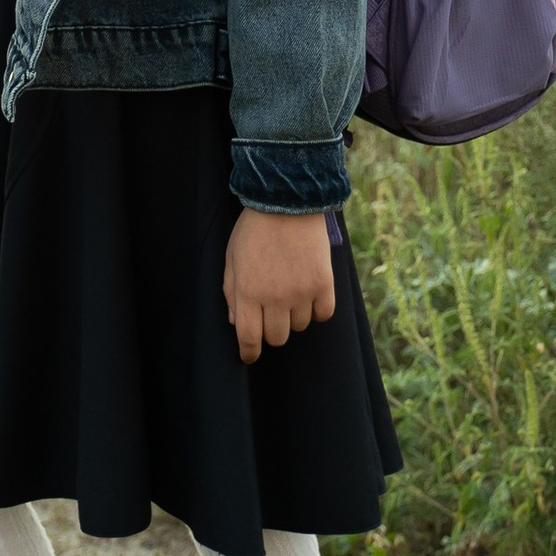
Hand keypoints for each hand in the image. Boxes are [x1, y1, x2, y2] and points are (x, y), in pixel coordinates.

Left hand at [222, 210, 335, 364]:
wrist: (288, 200)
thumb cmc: (254, 228)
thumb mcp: (232, 257)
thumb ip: (231, 292)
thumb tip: (236, 322)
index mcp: (248, 292)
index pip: (249, 338)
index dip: (249, 352)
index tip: (249, 355)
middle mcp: (275, 298)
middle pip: (277, 337)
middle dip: (270, 329)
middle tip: (270, 311)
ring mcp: (301, 292)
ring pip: (299, 327)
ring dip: (293, 316)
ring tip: (289, 291)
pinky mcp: (323, 284)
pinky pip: (323, 314)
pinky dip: (316, 309)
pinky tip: (310, 294)